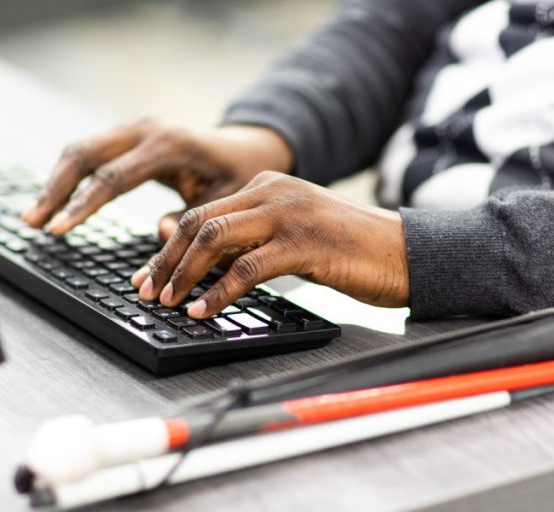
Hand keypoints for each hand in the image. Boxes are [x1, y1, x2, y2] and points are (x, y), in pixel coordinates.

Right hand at [21, 120, 292, 236]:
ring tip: (32, 218)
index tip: (59, 229)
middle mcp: (145, 130)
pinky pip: (89, 152)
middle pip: (86, 155)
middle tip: (33, 223)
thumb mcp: (224, 201)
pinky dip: (67, 176)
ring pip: (80, 150)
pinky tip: (52, 201)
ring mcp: (133, 129)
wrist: (242, 149)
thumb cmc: (235, 177)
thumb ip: (192, 219)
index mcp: (169, 146)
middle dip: (56, 190)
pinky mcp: (126, 135)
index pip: (114, 177)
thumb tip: (161, 235)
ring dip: (54, 183)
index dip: (83, 205)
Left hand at [131, 171, 409, 317]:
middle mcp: (273, 190)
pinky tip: (205, 311)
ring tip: (170, 303)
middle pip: (199, 221)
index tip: (149, 276)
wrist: (405, 251)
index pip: (202, 211)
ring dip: (184, 274)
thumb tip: (194, 253)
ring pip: (215, 238)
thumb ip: (248, 238)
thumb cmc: (350, 249)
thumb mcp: (291, 236)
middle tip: (147, 291)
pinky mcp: (304, 242)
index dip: (168, 246)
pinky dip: (218, 292)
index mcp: (267, 184)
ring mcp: (289, 214)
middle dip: (166, 261)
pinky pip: (247, 267)